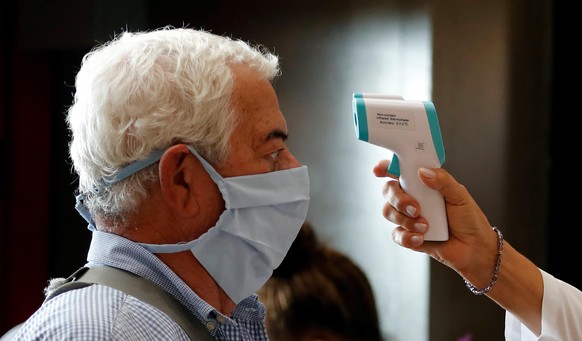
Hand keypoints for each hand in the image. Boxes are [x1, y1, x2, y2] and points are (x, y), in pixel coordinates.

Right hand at [373, 159, 497, 278]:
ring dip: (404, 220)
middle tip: (415, 208)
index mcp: (424, 185)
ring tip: (425, 226)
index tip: (380, 170)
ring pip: (389, 212)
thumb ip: (443, 181)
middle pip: (389, 191)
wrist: (475, 250)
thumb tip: (423, 172)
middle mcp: (413, 199)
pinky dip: (407, 236)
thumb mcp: (460, 196)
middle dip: (397, 199)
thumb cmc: (470, 221)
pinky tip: (421, 238)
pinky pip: (396, 234)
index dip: (387, 168)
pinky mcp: (409, 236)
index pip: (401, 171)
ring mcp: (409, 218)